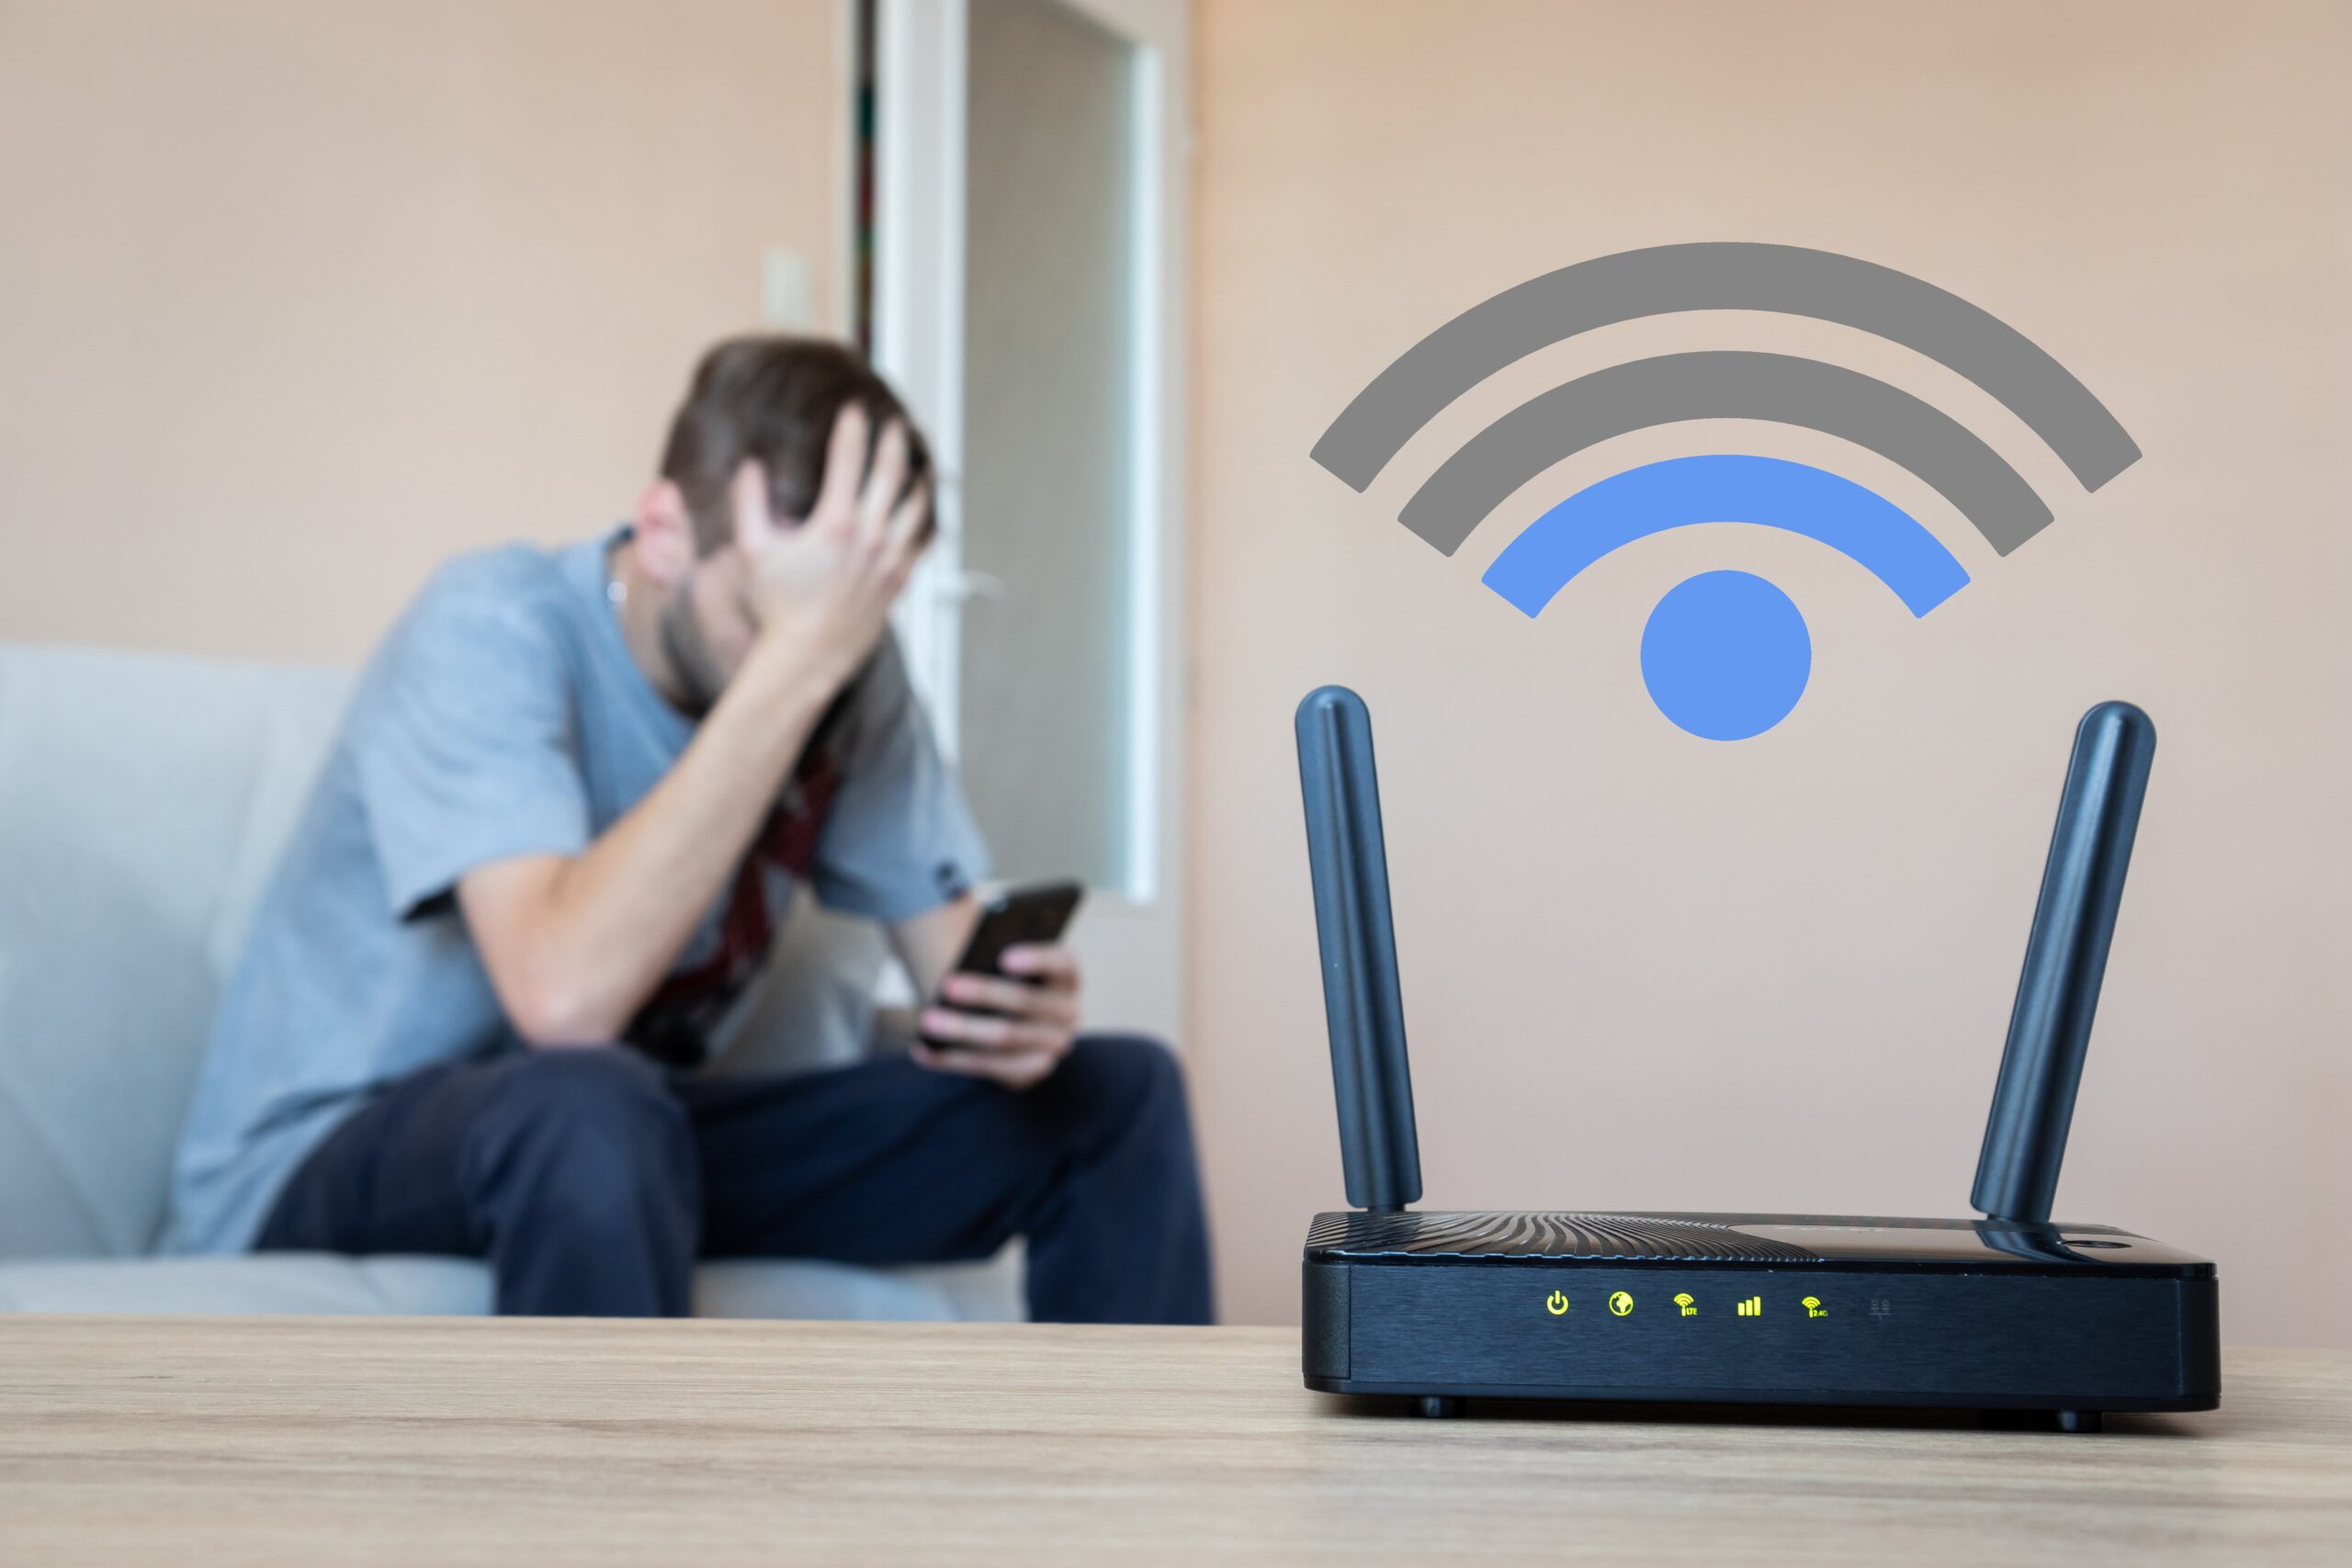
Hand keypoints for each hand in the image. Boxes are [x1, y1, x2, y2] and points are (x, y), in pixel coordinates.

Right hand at [735, 404, 929, 686]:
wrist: (806, 656)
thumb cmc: (777, 608)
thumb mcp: (753, 550)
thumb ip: (750, 503)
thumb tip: (750, 466)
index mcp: (836, 524)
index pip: (848, 460)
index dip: (851, 429)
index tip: (853, 411)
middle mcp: (870, 538)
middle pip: (891, 475)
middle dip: (893, 443)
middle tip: (895, 425)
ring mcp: (889, 560)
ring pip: (915, 508)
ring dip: (918, 481)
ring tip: (921, 465)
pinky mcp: (898, 581)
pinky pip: (920, 543)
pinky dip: (924, 522)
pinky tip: (924, 514)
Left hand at [915, 943, 1081, 1089]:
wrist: (1013, 1016)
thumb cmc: (1002, 978)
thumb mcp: (1004, 965)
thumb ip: (992, 962)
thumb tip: (961, 976)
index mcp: (1066, 975)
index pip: (1061, 963)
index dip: (1036, 960)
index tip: (1003, 957)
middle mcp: (1067, 1011)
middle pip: (1027, 1001)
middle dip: (985, 993)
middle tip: (948, 985)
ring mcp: (1053, 1046)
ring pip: (1005, 1038)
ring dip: (963, 1029)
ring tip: (928, 1020)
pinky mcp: (1030, 1072)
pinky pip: (989, 1067)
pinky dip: (951, 1059)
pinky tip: (923, 1049)